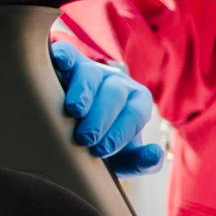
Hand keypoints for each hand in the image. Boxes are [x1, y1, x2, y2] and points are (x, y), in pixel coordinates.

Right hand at [49, 41, 162, 175]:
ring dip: (83, 92)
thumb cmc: (99, 146)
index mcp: (137, 103)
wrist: (67, 134)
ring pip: (91, 74)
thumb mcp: (121, 160)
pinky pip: (68, 53)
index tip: (101, 151)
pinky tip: (60, 64)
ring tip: (74, 111)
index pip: (136, 113)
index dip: (120, 131)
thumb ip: (141, 162)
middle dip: (101, 117)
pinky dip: (64, 56)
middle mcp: (118, 83)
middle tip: (85, 139)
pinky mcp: (67, 61)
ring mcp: (92, 69)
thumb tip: (155, 154)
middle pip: (115, 94)